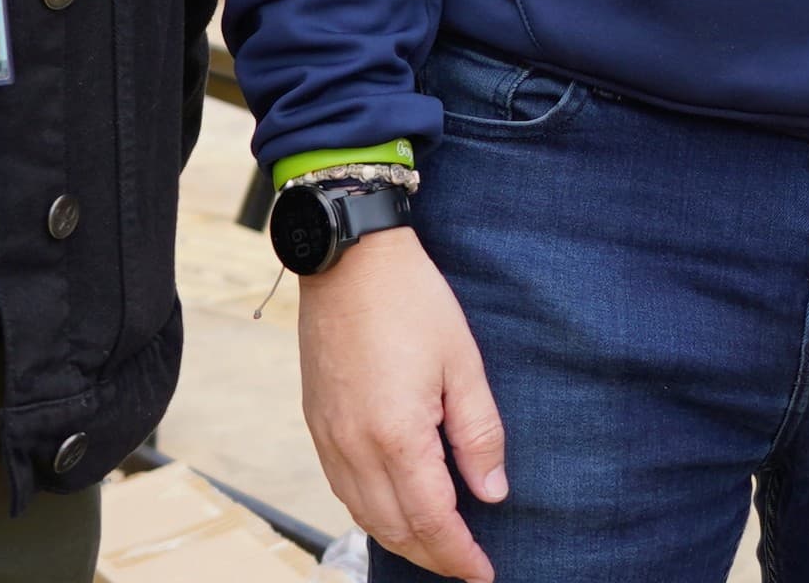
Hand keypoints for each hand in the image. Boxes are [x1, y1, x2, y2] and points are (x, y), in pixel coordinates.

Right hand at [298, 225, 507, 581]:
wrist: (348, 258)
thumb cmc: (412, 300)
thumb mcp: (463, 362)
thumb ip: (479, 433)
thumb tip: (492, 494)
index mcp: (395, 435)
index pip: (432, 520)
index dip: (460, 554)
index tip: (484, 572)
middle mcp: (353, 447)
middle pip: (395, 529)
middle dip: (433, 556)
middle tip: (467, 565)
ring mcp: (328, 437)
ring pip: (364, 515)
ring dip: (402, 540)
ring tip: (437, 545)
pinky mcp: (316, 423)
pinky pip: (342, 489)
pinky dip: (372, 512)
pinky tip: (395, 509)